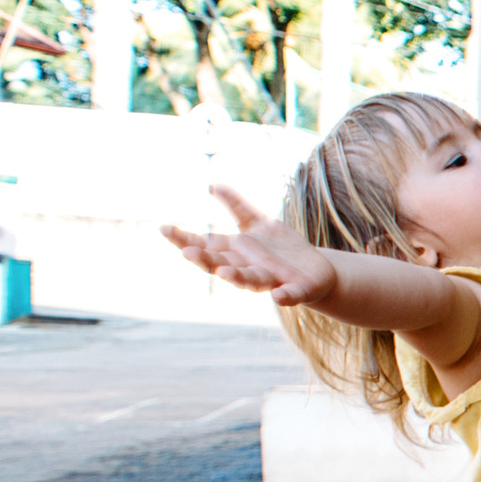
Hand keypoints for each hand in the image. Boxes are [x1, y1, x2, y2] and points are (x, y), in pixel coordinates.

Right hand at [161, 185, 339, 305]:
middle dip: (205, 260)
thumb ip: (237, 207)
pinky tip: (277, 296)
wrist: (316, 271)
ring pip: (251, 280)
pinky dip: (284, 296)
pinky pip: (289, 295)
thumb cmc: (280, 250)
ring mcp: (272, 280)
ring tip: (225, 273)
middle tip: (187, 252)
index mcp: (237, 253)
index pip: (206, 246)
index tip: (164, 228)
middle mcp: (248, 267)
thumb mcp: (259, 224)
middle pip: (222, 264)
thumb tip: (213, 185)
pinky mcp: (296, 289)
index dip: (184, 239)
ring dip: (238, 278)